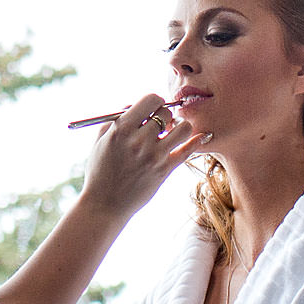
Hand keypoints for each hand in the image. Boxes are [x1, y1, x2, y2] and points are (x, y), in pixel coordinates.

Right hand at [80, 94, 209, 221]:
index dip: (154, 101)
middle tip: (161, 124)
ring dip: (179, 128)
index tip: (152, 109)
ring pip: (183, 128)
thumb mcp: (100, 140)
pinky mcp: (164, 171)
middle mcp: (140, 140)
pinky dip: (197, 141)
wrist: (105, 204)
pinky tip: (203, 136)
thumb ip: (116, 119)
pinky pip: (188, 151)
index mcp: (122, 129)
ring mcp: (154, 156)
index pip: (151, 99)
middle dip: (165, 116)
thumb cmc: (100, 170)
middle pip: (167, 113)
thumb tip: (135, 106)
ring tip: (171, 133)